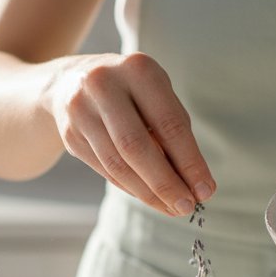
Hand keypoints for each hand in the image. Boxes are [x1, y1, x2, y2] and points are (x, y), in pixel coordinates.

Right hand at [47, 52, 215, 215]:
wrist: (72, 80)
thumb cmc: (132, 91)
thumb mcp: (157, 95)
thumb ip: (174, 132)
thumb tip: (194, 183)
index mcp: (137, 69)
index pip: (169, 125)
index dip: (189, 162)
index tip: (206, 190)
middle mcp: (103, 85)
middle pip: (137, 147)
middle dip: (166, 183)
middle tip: (187, 207)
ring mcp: (81, 110)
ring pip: (118, 164)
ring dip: (148, 192)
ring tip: (172, 207)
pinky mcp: (70, 134)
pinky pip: (105, 170)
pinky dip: (131, 187)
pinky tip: (149, 197)